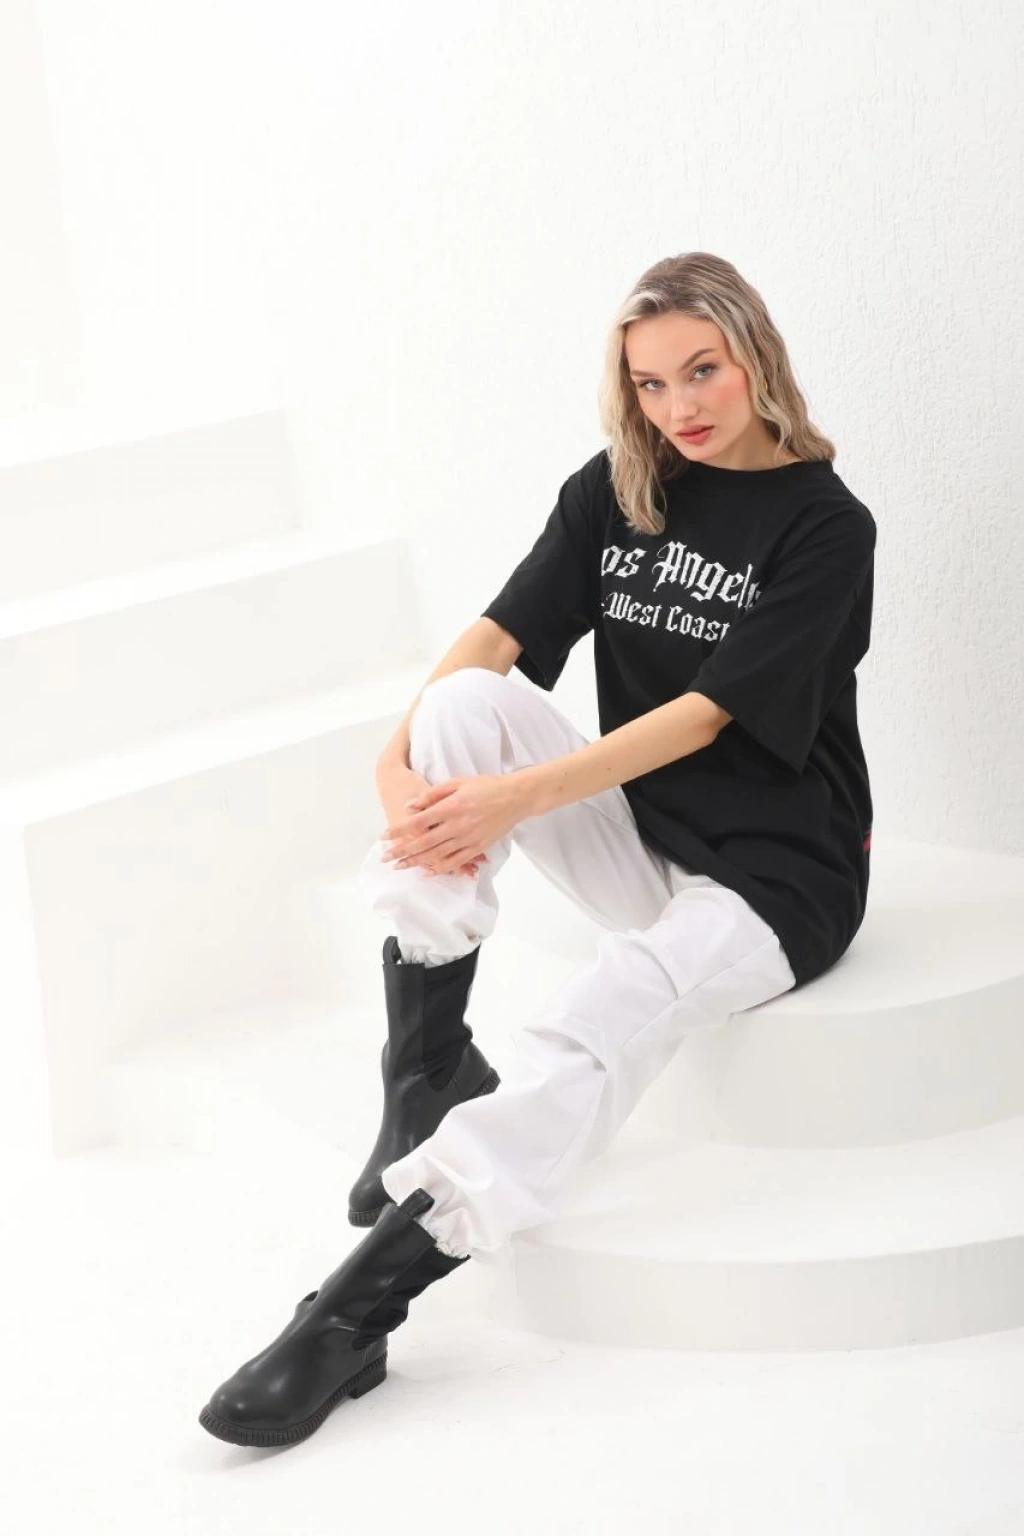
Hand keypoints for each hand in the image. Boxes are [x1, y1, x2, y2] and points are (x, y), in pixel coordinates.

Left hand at [377, 763, 486, 877]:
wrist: (516, 797)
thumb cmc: (486, 785)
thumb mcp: (457, 782)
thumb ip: (433, 795)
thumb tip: (410, 806)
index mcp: (451, 807)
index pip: (417, 822)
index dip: (399, 831)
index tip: (384, 837)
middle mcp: (458, 825)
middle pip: (423, 842)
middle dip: (401, 851)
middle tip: (385, 858)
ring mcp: (469, 838)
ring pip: (437, 855)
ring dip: (416, 862)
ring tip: (400, 867)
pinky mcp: (478, 847)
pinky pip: (456, 862)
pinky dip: (440, 869)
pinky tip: (428, 872)